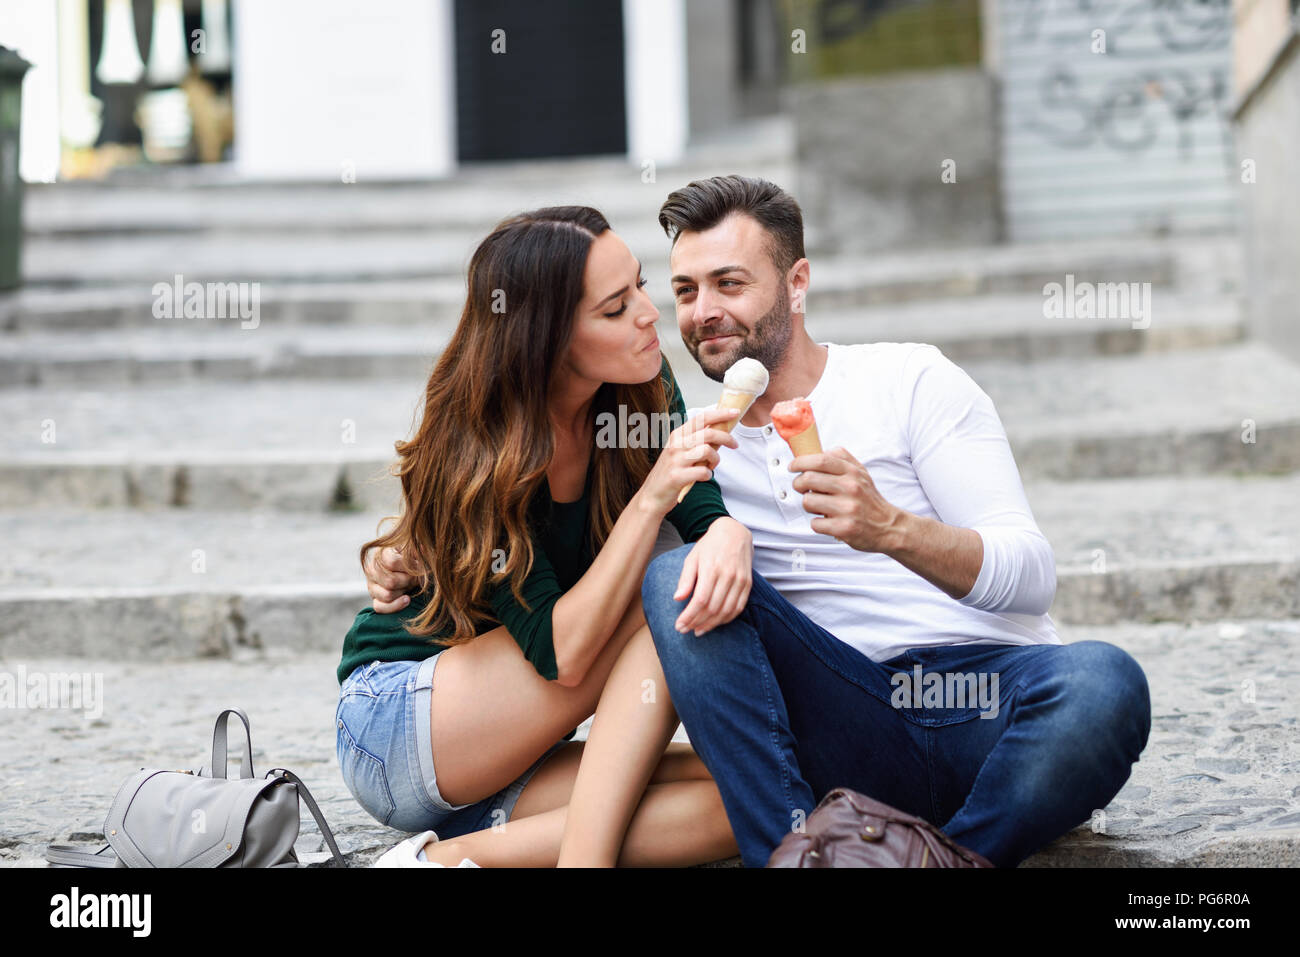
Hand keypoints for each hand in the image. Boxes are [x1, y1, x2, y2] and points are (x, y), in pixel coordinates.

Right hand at [363, 545, 422, 612]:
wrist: (411, 571)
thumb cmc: (414, 560)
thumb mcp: (416, 551)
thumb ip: (417, 549)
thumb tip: (422, 548)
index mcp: (381, 554)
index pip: (392, 562)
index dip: (409, 566)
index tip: (419, 566)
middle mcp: (372, 569)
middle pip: (390, 581)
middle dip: (408, 581)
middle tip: (416, 577)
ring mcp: (372, 586)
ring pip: (387, 595)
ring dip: (403, 591)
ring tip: (410, 586)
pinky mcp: (375, 600)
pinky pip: (380, 607)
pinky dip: (396, 605)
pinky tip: (407, 599)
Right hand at [638, 407, 740, 515]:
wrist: (652, 496)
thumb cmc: (670, 473)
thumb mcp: (679, 451)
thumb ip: (695, 441)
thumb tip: (719, 431)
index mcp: (677, 435)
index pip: (701, 418)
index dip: (720, 414)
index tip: (735, 412)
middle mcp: (676, 445)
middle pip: (708, 433)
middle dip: (726, 438)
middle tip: (735, 445)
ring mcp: (676, 460)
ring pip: (707, 451)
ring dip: (716, 459)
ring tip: (711, 466)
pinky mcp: (677, 477)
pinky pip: (703, 472)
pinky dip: (708, 475)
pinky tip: (703, 477)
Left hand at [673, 517, 752, 635]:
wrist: (734, 533)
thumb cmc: (709, 546)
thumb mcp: (692, 558)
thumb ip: (685, 579)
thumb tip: (677, 598)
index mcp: (711, 568)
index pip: (700, 600)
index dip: (689, 616)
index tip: (679, 625)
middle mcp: (728, 575)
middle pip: (712, 608)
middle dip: (697, 622)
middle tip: (685, 630)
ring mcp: (740, 580)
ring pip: (726, 611)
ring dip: (711, 624)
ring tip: (698, 630)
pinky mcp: (748, 584)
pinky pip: (738, 608)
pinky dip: (726, 619)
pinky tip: (715, 623)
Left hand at [790, 447, 904, 552]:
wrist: (888, 526)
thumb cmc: (869, 499)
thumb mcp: (860, 473)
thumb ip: (841, 458)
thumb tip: (816, 451)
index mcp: (852, 472)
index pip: (820, 460)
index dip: (800, 462)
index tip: (793, 466)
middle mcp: (851, 488)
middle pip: (808, 479)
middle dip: (798, 484)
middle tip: (802, 488)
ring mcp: (847, 508)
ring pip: (808, 501)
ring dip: (809, 505)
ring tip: (819, 506)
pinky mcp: (844, 528)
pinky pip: (815, 523)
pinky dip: (817, 523)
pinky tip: (828, 521)